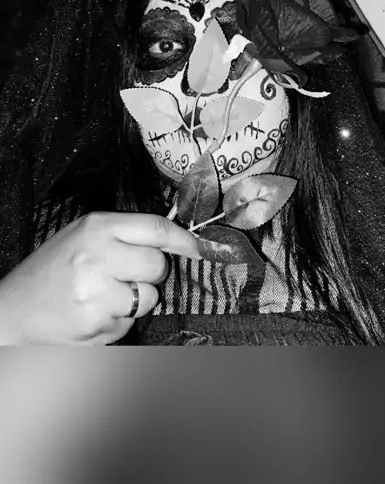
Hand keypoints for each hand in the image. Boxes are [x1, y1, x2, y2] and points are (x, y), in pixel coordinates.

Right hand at [0, 212, 200, 344]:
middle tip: (125, 275)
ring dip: (135, 301)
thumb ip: (124, 234)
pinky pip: (129, 324)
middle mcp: (97, 256)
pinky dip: (118, 322)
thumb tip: (175, 238)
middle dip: (150, 274)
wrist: (16, 310)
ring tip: (104, 296)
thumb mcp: (84, 235)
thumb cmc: (54, 269)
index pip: (155, 228)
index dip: (183, 239)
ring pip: (148, 298)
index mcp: (97, 227)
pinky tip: (94, 314)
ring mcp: (97, 292)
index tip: (199, 247)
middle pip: (158, 266)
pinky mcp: (96, 324)